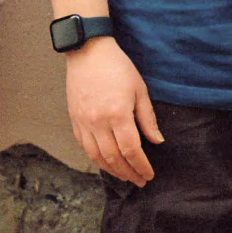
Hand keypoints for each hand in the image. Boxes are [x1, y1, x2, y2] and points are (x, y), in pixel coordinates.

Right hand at [65, 38, 162, 185]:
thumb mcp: (139, 89)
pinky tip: (106, 162)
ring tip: (124, 176)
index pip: (131, 150)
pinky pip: (84, 146)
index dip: (141, 166)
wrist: (88, 51)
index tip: (149, 174)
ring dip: (112, 170)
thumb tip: (157, 141)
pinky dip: (95, 158)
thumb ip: (147, 118)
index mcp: (118, 114)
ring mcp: (84, 122)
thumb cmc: (117, 67)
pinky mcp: (74, 119)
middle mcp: (98, 121)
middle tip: (139, 181)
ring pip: (96, 156)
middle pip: (114, 158)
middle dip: (128, 173)